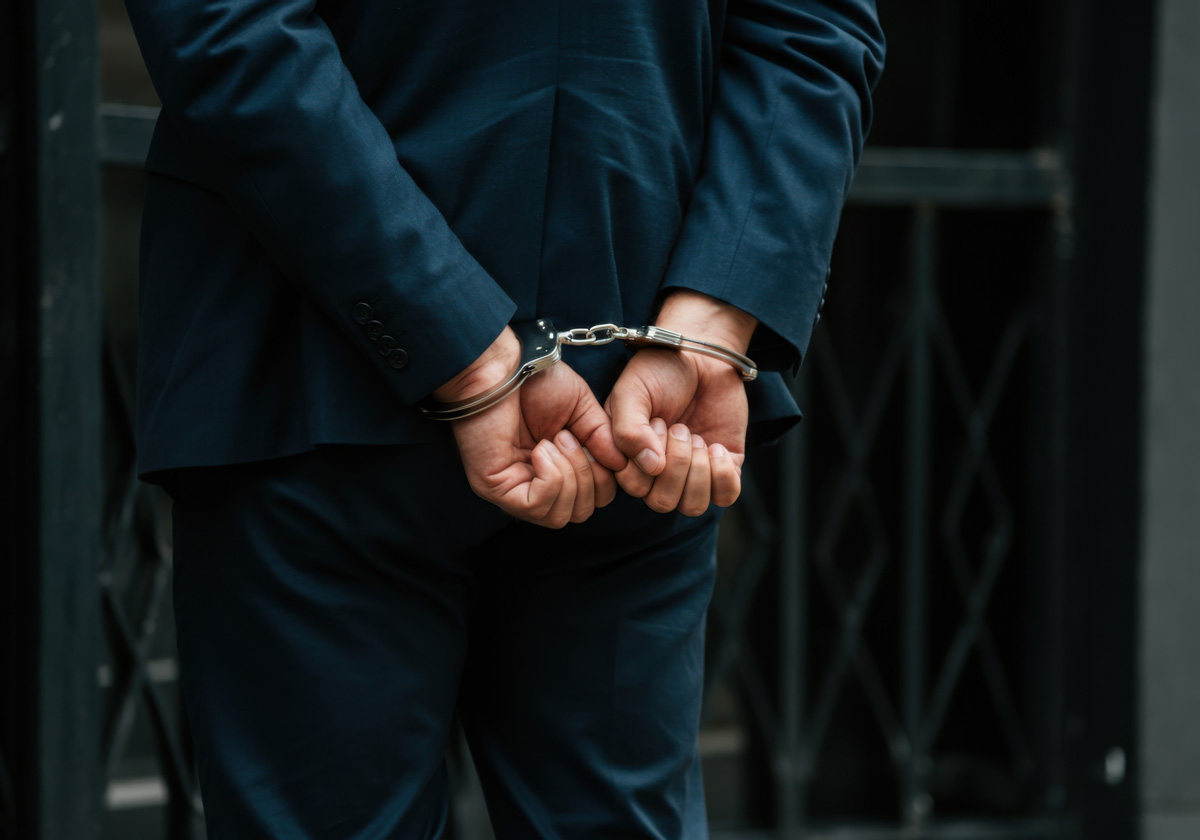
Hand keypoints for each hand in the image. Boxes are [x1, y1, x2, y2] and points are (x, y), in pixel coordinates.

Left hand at [435, 328, 625, 527]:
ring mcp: (516, 490)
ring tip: (554, 441)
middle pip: (580, 512)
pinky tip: (541, 450)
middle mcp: (537, 484)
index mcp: (559, 468)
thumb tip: (620, 467)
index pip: (595, 498)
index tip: (594, 442)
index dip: (605, 478)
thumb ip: (602, 439)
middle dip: (588, 477)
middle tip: (569, 438)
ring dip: (569, 476)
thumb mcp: (583, 408)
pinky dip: (550, 479)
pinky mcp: (497, 489)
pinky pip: (537, 506)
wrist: (502, 367)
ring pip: (560, 516)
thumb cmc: (537, 381)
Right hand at [606, 290, 754, 513]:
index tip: (656, 423)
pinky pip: (725, 496)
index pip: (634, 487)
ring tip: (697, 438)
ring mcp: (694, 472)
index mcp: (632, 458)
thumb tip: (651, 467)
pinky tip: (717, 447)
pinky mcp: (725, 466)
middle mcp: (660, 471)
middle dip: (675, 465)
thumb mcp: (632, 392)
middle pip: (663, 502)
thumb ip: (628, 429)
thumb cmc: (660, 370)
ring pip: (692, 506)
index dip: (645, 462)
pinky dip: (722, 475)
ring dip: (697, 472)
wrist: (702, 354)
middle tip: (679, 427)